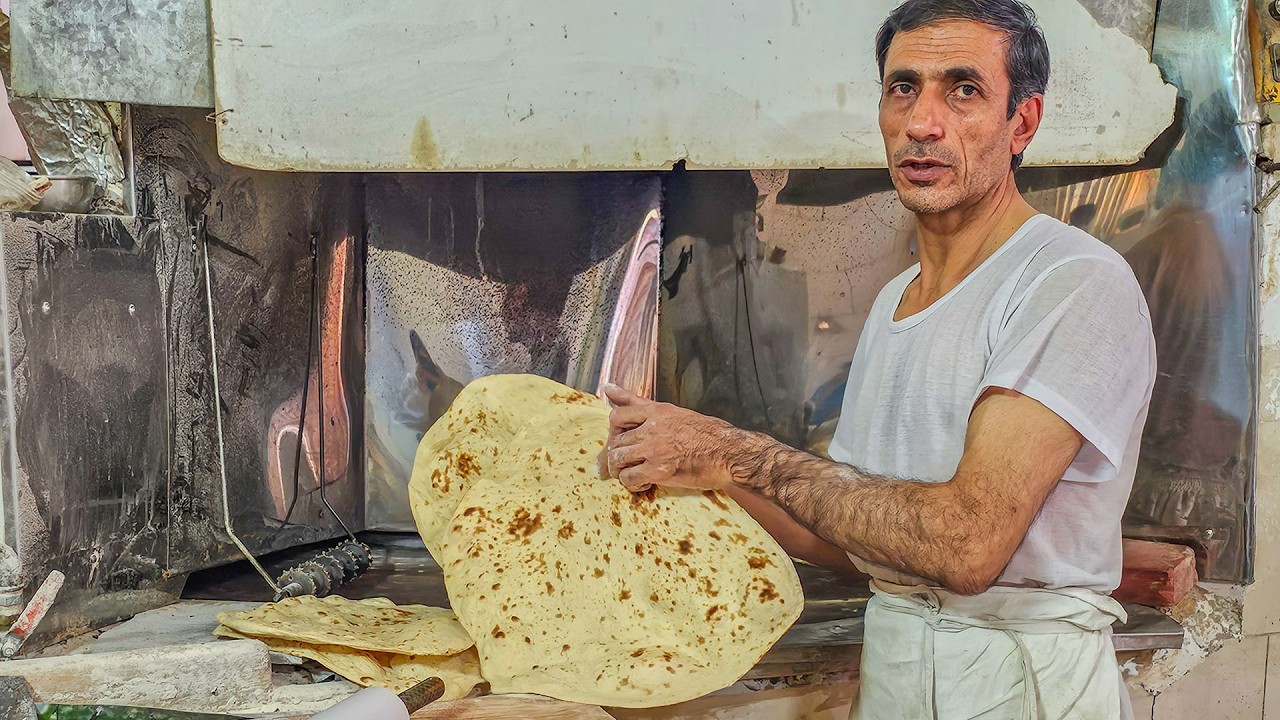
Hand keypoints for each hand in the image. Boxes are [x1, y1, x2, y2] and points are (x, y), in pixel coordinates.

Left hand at [597, 384, 754, 492]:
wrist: (729, 453)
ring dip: (622, 470)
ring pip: (618, 460)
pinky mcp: (660, 471)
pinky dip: (632, 484)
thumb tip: (609, 388)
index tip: (622, 440)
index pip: (617, 416)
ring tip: (635, 473)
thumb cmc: (708, 433)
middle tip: (628, 463)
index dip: (614, 431)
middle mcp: (653, 428)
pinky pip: (629, 478)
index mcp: (657, 411)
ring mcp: (655, 449)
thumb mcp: (674, 411)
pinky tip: (645, 483)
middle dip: (617, 455)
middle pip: (615, 441)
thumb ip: (640, 403)